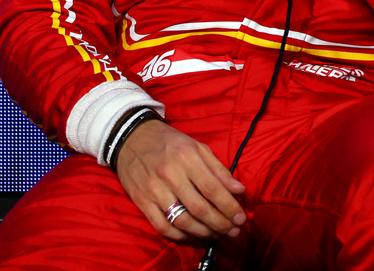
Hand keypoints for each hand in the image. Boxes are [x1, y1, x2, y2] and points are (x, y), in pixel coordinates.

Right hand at [115, 119, 246, 242]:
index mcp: (187, 157)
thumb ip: (219, 169)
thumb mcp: (198, 147)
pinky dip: (180, 235)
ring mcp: (154, 190)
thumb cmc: (170, 142)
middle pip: (199, 208)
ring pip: (182, 220)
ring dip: (203, 232)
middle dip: (220, 223)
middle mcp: (170, 175)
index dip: (229, 206)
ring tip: (217, 234)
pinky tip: (194, 235)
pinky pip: (162, 226)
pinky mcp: (142, 202)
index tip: (241, 217)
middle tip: (233, 230)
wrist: (132, 139)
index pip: (212, 188)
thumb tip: (239, 189)